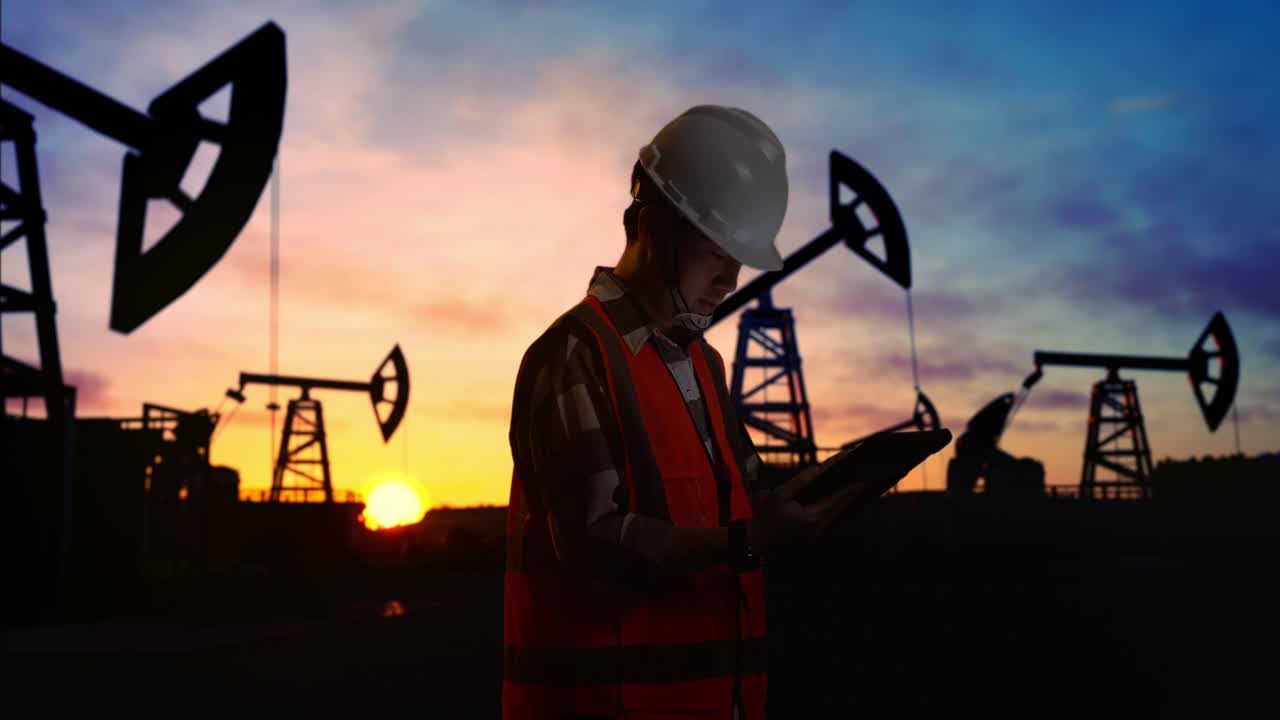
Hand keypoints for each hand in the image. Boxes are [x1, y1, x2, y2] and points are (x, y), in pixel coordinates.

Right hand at [747, 458, 864, 553]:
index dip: (851, 489)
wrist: (751, 542)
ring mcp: (814, 537)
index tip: (863, 480)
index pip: (838, 500)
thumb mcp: (780, 494)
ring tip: (849, 488)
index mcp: (812, 518)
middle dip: (849, 495)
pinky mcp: (809, 539)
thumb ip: (802, 481)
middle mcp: (817, 530)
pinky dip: (830, 510)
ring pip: (834, 517)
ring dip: (841, 503)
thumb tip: (819, 470)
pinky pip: (825, 522)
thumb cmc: (762, 517)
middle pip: (839, 510)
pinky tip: (832, 501)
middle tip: (860, 481)